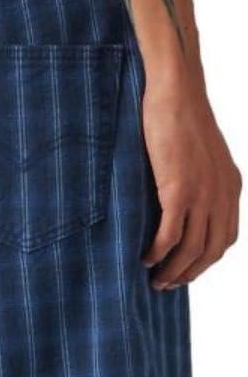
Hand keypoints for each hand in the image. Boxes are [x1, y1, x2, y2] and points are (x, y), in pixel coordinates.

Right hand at [142, 80, 241, 287]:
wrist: (176, 91)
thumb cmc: (181, 116)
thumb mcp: (203, 154)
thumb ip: (202, 179)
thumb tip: (183, 202)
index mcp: (230, 186)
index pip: (225, 238)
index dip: (205, 260)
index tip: (186, 270)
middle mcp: (222, 194)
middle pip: (211, 251)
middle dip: (189, 273)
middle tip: (168, 285)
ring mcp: (203, 194)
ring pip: (191, 250)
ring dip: (173, 271)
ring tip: (156, 280)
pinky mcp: (179, 190)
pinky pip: (170, 236)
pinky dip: (158, 253)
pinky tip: (146, 259)